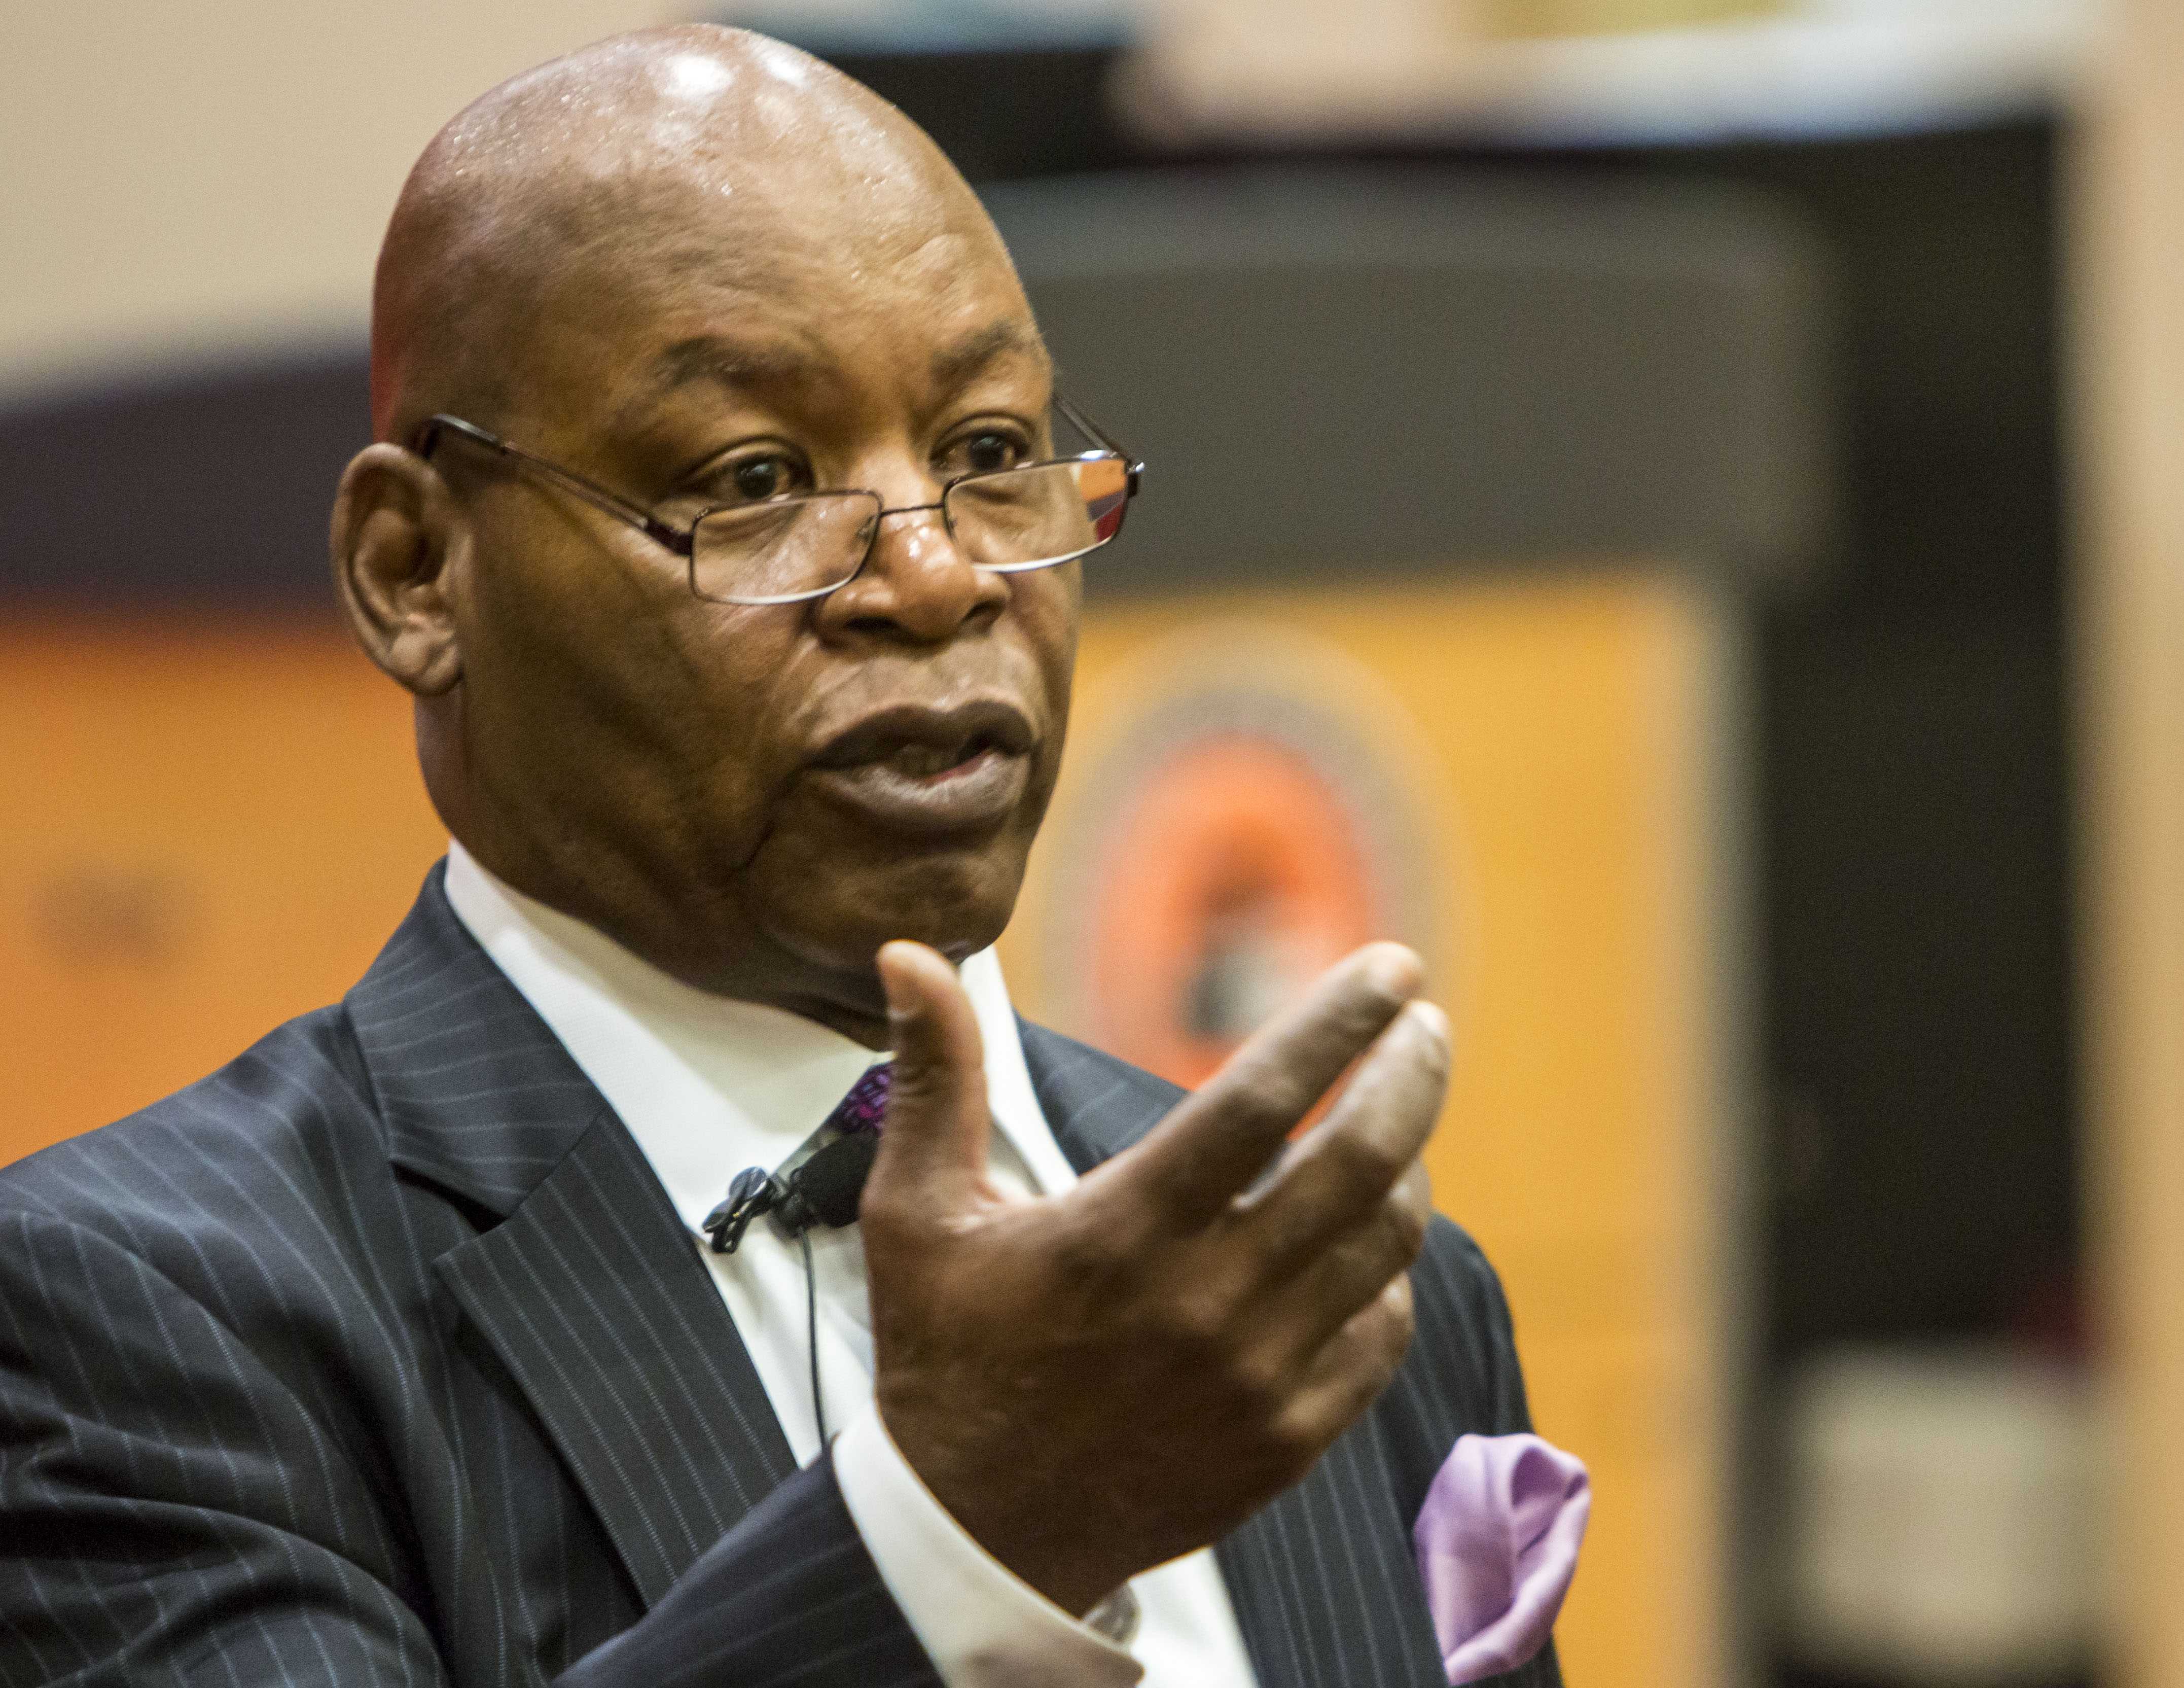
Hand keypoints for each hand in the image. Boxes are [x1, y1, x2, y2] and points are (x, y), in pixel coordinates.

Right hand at [861, 939, 1446, 1616]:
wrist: (973, 1536)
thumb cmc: (945, 1354)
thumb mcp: (916, 1211)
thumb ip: (936, 1074)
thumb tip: (908, 952)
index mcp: (1120, 1232)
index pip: (1262, 1099)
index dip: (1338, 1020)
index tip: (1391, 966)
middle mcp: (1204, 1303)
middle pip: (1359, 1164)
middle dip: (1412, 1074)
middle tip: (1428, 1024)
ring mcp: (1257, 1380)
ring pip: (1385, 1246)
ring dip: (1406, 1167)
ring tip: (1393, 1123)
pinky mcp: (1286, 1442)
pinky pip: (1380, 1336)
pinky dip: (1387, 1274)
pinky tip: (1364, 1242)